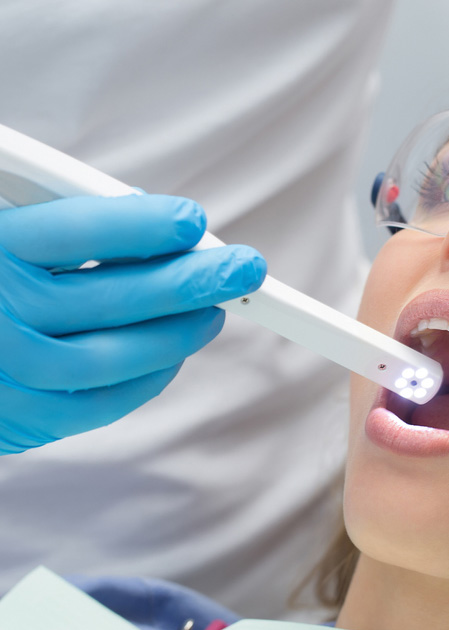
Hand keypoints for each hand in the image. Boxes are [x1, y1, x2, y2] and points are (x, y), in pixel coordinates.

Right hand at [0, 194, 265, 453]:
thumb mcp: (4, 228)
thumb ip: (50, 218)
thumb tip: (141, 210)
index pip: (75, 230)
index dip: (141, 225)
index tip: (193, 219)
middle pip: (112, 296)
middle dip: (189, 281)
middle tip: (244, 267)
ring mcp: (10, 372)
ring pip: (116, 355)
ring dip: (178, 332)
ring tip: (216, 311)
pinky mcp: (24, 419)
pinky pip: (102, 401)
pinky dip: (148, 378)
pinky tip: (175, 353)